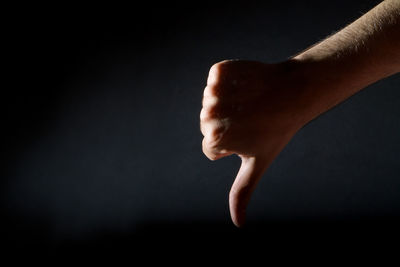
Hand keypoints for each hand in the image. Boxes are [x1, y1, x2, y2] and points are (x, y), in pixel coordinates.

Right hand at [201, 59, 306, 226]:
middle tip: (252, 119)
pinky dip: (229, 80)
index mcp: (214, 140)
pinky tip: (247, 85)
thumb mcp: (257, 163)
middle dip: (227, 123)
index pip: (211, 147)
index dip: (232, 144)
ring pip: (211, 101)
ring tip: (250, 102)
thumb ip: (242, 191)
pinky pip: (216, 79)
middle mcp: (209, 115)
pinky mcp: (219, 70)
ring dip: (228, 102)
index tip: (251, 135)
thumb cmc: (277, 132)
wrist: (295, 93)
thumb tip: (238, 224)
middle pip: (208, 123)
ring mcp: (213, 91)